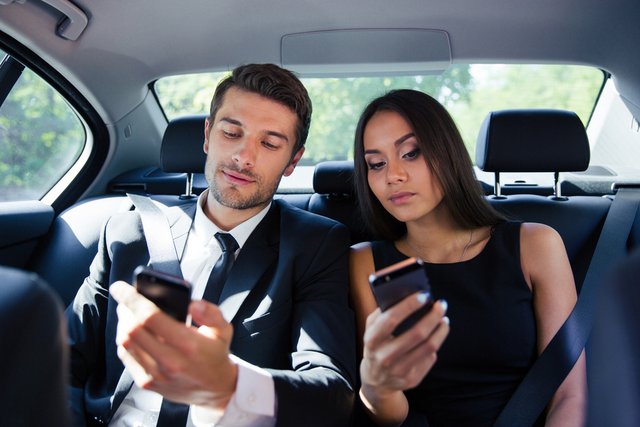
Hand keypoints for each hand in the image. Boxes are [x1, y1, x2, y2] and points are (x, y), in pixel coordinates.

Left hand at [111, 281, 237, 408]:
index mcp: (188, 345)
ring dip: (122, 324)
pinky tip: (132, 333)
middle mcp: (169, 362)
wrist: (215, 389)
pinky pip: (126, 357)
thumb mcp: (223, 330)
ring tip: (129, 314)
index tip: (120, 287)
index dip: (132, 299)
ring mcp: (156, 375)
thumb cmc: (216, 355)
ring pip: (125, 343)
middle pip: (132, 330)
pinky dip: (124, 340)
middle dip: (124, 309)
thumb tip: (192, 304)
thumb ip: (211, 313)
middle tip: (126, 299)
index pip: (150, 317)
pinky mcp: (147, 383)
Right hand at [360, 293, 448, 395]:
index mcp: (372, 341)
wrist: (376, 380)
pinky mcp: (412, 379)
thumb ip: (382, 313)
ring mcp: (399, 370)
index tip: (423, 296)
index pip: (391, 320)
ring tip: (444, 319)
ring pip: (429, 347)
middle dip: (433, 316)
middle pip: (417, 334)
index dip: (408, 306)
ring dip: (441, 330)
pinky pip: (430, 358)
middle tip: (441, 304)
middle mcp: (385, 357)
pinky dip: (436, 343)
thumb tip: (405, 296)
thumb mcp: (371, 329)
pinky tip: (437, 334)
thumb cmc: (376, 346)